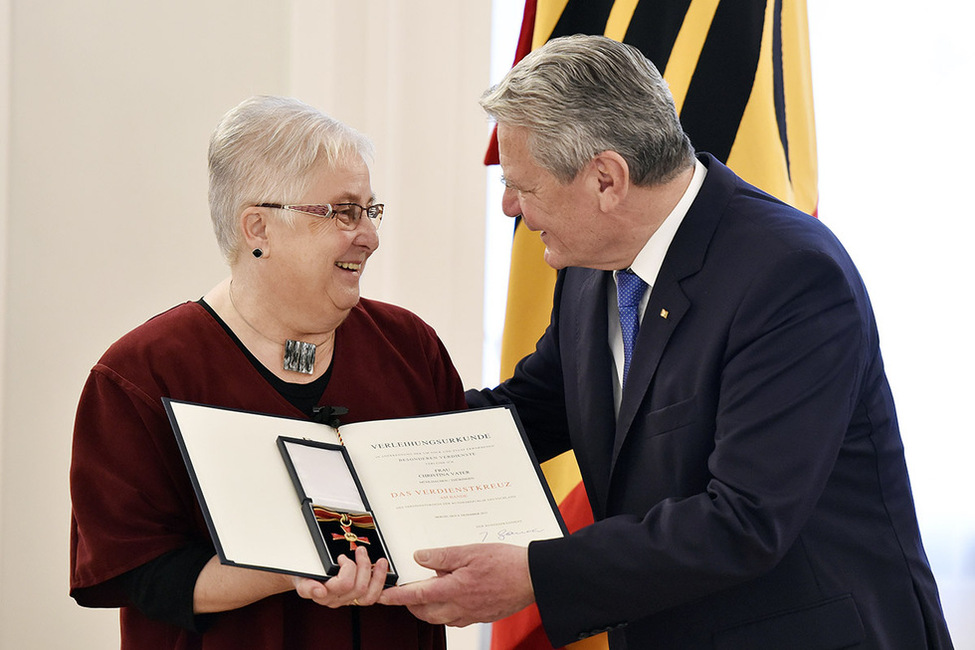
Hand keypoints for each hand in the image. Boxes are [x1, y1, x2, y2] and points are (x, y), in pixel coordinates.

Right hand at [293, 546, 388, 607]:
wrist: (302, 577)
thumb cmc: (303, 574)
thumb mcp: (300, 577)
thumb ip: (307, 587)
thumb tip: (319, 591)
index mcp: (323, 594)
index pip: (343, 585)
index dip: (347, 572)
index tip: (342, 558)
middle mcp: (336, 599)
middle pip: (359, 588)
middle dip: (363, 565)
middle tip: (359, 550)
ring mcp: (346, 599)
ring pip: (368, 596)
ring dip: (377, 576)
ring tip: (379, 560)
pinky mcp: (355, 598)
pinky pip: (372, 598)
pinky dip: (380, 585)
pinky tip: (383, 573)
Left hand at [379, 544, 533, 625]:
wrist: (532, 578)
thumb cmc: (506, 562)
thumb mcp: (471, 551)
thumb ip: (443, 556)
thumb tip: (420, 557)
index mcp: (455, 589)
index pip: (418, 596)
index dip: (398, 597)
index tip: (384, 597)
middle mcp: (460, 607)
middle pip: (426, 612)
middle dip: (410, 605)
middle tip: (405, 592)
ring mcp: (471, 614)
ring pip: (440, 619)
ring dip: (428, 609)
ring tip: (427, 593)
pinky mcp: (481, 617)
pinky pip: (456, 620)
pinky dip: (445, 612)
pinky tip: (451, 598)